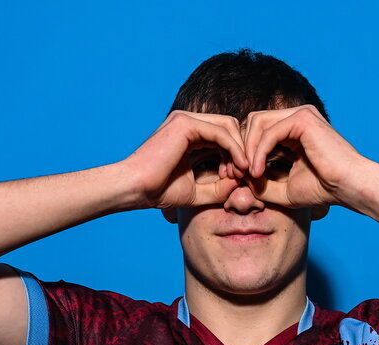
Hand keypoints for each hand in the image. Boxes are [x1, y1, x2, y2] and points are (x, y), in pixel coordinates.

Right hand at [122, 111, 249, 209]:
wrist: (135, 188)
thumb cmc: (159, 191)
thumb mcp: (197, 191)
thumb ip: (219, 186)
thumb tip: (242, 180)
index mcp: (188, 135)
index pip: (223, 136)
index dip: (235, 156)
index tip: (237, 179)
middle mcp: (187, 122)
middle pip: (229, 127)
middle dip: (240, 150)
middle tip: (242, 175)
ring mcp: (186, 119)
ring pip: (228, 126)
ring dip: (239, 150)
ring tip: (239, 173)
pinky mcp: (186, 123)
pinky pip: (221, 132)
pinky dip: (234, 149)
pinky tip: (238, 167)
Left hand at [241, 105, 366, 209]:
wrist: (348, 188)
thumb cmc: (323, 190)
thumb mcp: (283, 189)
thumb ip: (261, 183)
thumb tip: (238, 177)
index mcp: (293, 130)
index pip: (257, 131)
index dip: (243, 153)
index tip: (237, 177)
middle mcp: (296, 117)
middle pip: (253, 122)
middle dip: (240, 148)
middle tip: (236, 174)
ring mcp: (301, 115)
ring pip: (257, 122)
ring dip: (247, 149)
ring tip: (248, 174)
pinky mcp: (303, 119)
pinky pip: (270, 132)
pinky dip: (259, 152)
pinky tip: (257, 172)